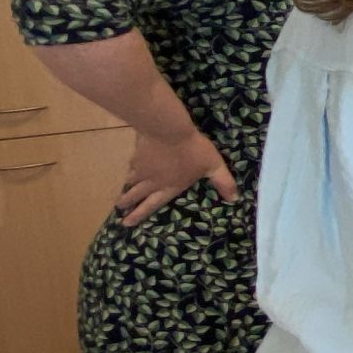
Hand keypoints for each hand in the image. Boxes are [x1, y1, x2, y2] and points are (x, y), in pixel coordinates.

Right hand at [117, 128, 235, 225]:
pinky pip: (132, 164)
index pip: (153, 205)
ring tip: (122, 194)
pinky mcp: (136, 155)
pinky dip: (130, 169)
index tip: (126, 222)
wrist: (167, 129)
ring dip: (127, 189)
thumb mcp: (214, 166)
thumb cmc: (193, 150)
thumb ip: (223, 182)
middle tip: (119, 208)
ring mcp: (141, 169)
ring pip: (131, 181)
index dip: (140, 214)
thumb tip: (234, 199)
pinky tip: (130, 167)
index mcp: (169, 187)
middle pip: (136, 195)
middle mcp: (152, 182)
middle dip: (127, 203)